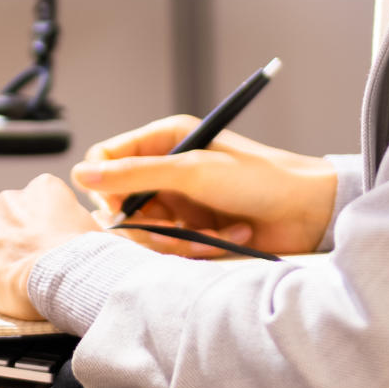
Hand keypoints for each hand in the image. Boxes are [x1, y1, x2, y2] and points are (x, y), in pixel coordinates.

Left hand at [0, 174, 104, 319]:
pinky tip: (9, 290)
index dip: (47, 225)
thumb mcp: (101, 228)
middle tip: (39, 263)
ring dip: (3, 257)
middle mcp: (10, 201)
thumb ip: (83, 222)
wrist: (71, 280)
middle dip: (20, 238)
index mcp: (43, 187)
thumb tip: (88, 229)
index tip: (55, 243)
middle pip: (10, 218)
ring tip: (25, 279)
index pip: (39, 200)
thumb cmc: (93, 256)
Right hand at [72, 117, 335, 258]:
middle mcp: (167, 170)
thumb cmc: (258, 178)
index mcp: (164, 139)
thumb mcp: (191, 171)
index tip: (118, 205)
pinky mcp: (194, 231)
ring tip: (216, 233)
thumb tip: (80, 174)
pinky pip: (172, 247)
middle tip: (178, 227)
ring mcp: (180, 202)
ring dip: (179, 239)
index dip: (105, 184)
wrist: (308, 212)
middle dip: (148, 223)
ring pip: (146, 231)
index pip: (106, 158)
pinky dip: (198, 248)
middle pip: (121, 203)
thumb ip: (134, 174)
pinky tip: (229, 237)